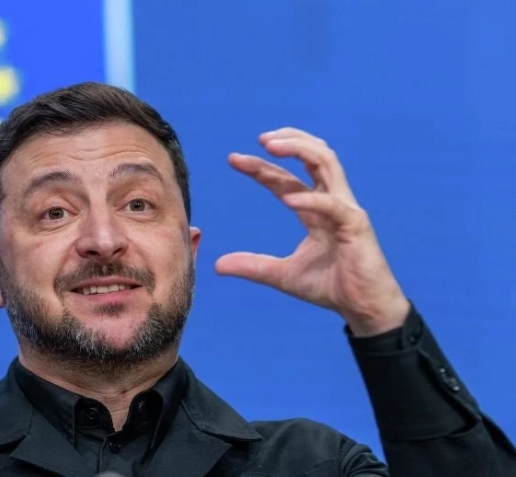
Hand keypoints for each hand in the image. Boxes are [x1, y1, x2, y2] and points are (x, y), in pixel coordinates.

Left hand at [215, 128, 409, 335]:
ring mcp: (346, 210)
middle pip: (313, 155)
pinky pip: (332, 205)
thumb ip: (253, 266)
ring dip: (300, 149)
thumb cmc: (332, 288)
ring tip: (271, 147)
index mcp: (315, 210)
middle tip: (260, 139)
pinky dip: (310, 198)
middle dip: (288, 141)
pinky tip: (288, 199)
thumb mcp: (282, 275)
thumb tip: (217, 264)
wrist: (365, 309)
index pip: (285, 178)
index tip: (233, 158)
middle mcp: (332, 202)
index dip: (261, 166)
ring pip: (328, 162)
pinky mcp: (357, 225)